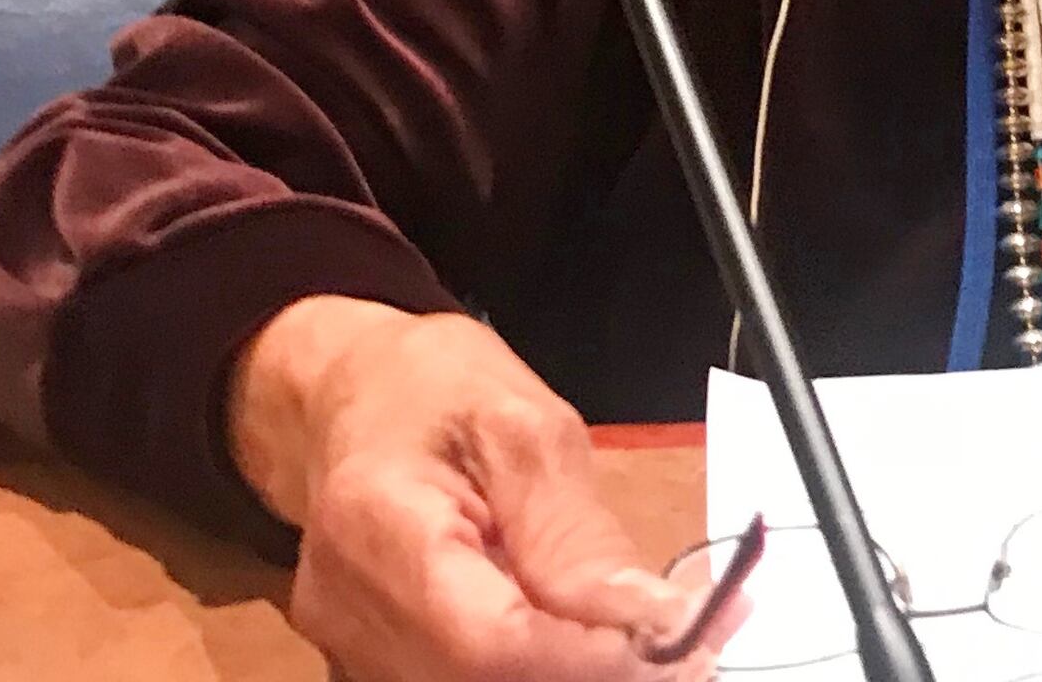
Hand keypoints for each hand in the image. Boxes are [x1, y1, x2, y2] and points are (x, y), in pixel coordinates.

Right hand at [228, 298, 727, 681]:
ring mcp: (354, 642)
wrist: (350, 394)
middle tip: (692, 641)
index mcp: (377, 527)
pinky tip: (594, 635)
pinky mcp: (371, 658)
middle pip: (488, 678)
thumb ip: (575, 533)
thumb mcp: (523, 426)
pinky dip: (542, 664)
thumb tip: (652, 617)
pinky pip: (467, 677)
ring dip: (577, 670)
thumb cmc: (434, 388)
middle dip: (598, 668)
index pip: (491, 640)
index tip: (679, 644)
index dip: (590, 659)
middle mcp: (349, 606)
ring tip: (652, 631)